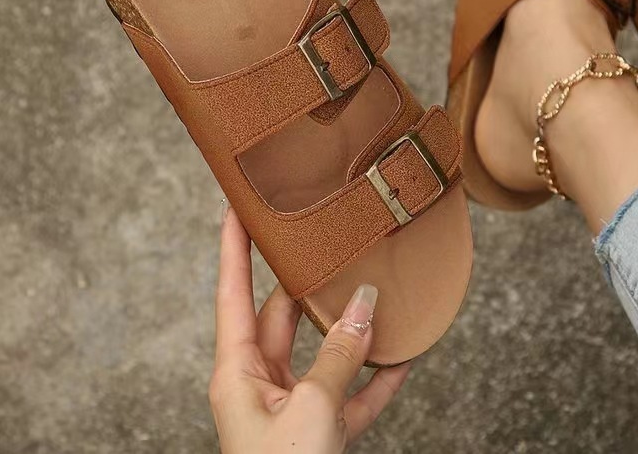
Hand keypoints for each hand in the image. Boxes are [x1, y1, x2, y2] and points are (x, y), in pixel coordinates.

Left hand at [209, 207, 411, 453]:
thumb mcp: (311, 410)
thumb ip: (340, 354)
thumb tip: (366, 302)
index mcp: (237, 370)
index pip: (232, 291)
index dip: (234, 246)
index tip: (237, 206)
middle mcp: (260, 381)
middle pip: (285, 314)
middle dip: (309, 280)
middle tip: (328, 240)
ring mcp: (291, 406)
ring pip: (324, 351)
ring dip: (353, 329)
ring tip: (379, 291)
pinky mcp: (320, 431)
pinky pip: (351, 392)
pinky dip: (376, 376)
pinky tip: (405, 355)